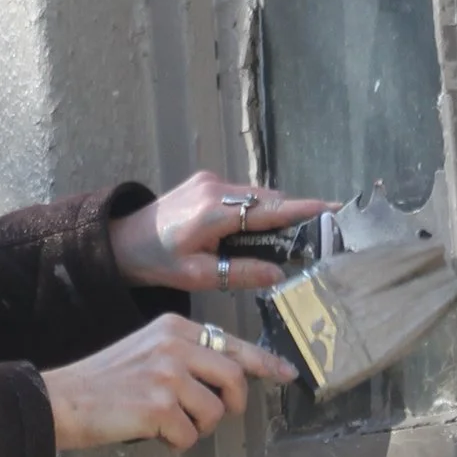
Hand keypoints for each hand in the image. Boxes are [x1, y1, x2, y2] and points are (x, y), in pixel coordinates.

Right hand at [44, 312, 295, 452]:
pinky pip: (190, 436)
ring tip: (168, 423)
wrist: (64, 399)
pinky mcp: (159, 407)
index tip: (286, 372)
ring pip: (214, 412)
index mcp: (174, 328)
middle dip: (232, 404)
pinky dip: (175, 443)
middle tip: (216, 416)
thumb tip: (230, 376)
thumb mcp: (147, 350)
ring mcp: (168, 375)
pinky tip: (152, 433)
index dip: (263, 361)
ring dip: (197, 427)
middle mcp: (174, 346)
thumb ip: (186, 356)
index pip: (231, 343)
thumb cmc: (103, 381)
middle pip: (233, 378)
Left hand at [110, 170, 328, 294]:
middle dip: (293, 214)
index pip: (269, 209)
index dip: (304, 210)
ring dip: (274, 212)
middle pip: (268, 199)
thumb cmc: (156, 261)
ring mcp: (209, 180)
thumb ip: (240, 274)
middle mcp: (214, 187)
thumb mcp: (198, 276)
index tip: (333, 209)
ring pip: (257, 195)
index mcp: (212, 212)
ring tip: (292, 237)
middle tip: (318, 235)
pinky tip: (260, 230)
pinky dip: (257, 209)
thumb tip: (279, 275)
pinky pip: (243, 194)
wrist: (122, 241)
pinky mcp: (206, 181)